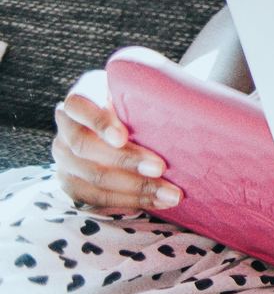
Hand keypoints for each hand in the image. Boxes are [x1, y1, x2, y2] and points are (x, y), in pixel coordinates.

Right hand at [50, 70, 181, 214]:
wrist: (126, 121)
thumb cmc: (141, 101)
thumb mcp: (141, 90)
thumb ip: (151, 92)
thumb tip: (189, 101)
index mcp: (80, 96)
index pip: (80, 105)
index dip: (99, 123)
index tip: (122, 136)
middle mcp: (66, 127)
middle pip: (87, 147)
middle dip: (126, 160)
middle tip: (160, 168)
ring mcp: (64, 158)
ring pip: (92, 178)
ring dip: (133, 189)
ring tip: (169, 195)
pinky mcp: (71, 183)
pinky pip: (94, 199)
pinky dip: (126, 202)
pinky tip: (154, 203)